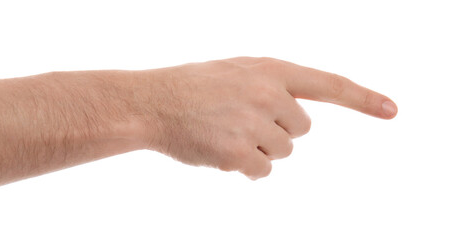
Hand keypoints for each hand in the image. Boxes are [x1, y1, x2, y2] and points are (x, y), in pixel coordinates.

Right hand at [139, 57, 396, 179]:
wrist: (152, 102)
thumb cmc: (193, 87)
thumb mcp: (236, 71)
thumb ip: (270, 86)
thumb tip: (295, 120)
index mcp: (269, 70)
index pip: (327, 84)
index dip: (362, 98)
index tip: (391, 110)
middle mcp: (267, 95)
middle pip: (301, 130)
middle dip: (277, 130)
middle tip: (242, 122)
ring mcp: (254, 125)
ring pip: (282, 152)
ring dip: (259, 149)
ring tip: (225, 133)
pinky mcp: (240, 154)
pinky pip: (261, 171)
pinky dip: (245, 167)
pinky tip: (219, 150)